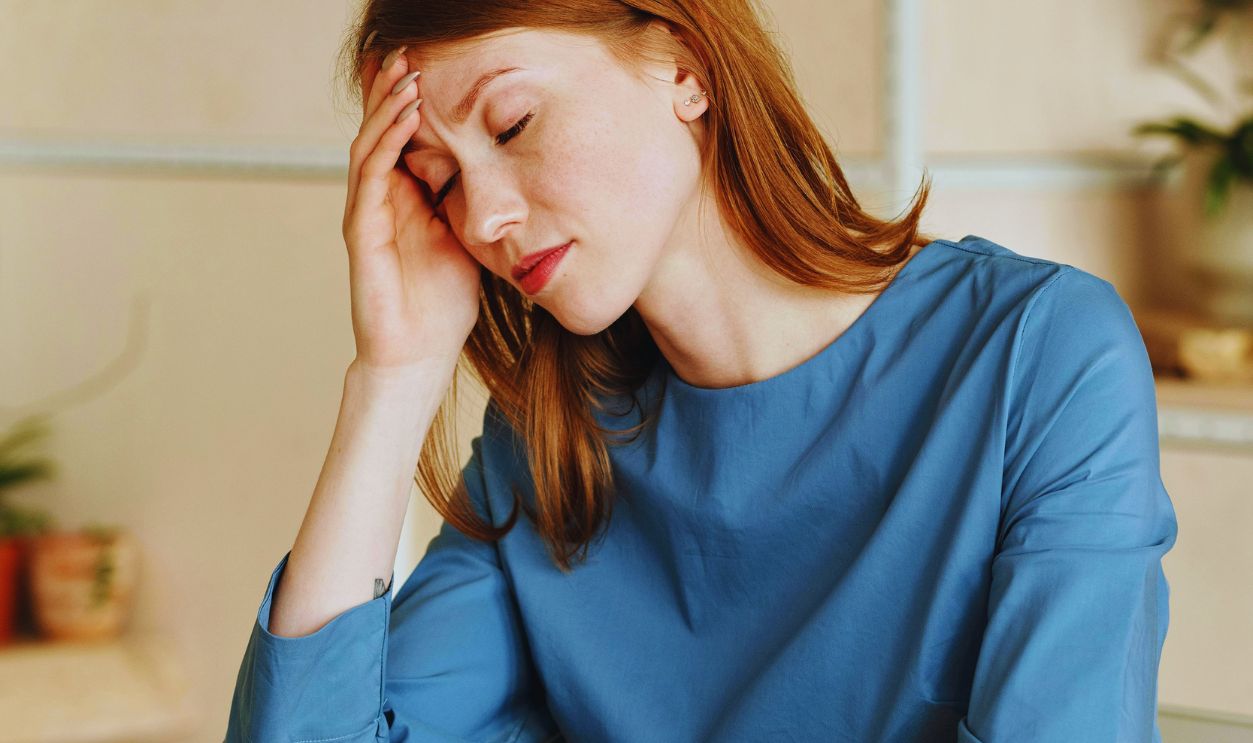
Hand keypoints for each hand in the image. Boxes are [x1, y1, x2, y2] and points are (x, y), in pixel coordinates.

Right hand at [341, 47, 480, 370]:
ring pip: (371, 143)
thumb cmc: (443, 306)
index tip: (429, 66)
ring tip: (406, 71)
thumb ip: (472, 209)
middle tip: (408, 50)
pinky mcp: (362, 231)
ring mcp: (368, 213)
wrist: (419, 355)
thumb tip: (501, 177)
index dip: (409, 104)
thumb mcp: (468, 244)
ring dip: (388, 105)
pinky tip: (404, 115)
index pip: (403, 139)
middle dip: (391, 90)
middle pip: (380, 131)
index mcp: (406, 201)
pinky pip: (372, 174)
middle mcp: (381, 201)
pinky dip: (387, 140)